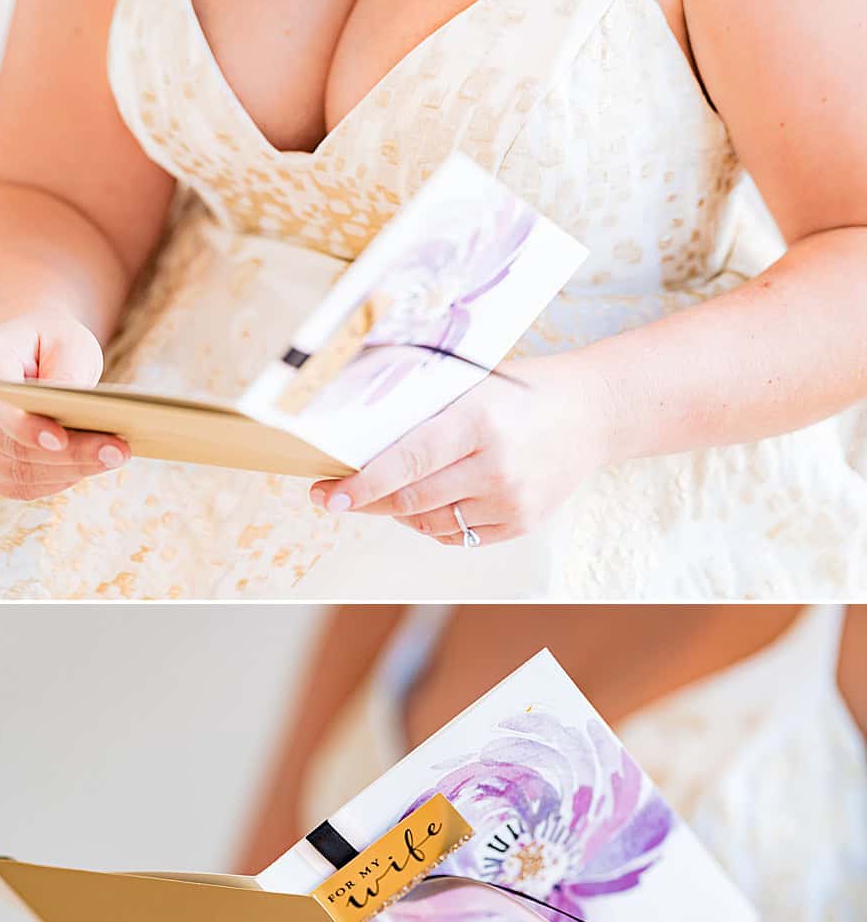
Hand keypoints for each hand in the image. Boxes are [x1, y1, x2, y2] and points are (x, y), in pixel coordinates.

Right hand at [0, 312, 126, 499]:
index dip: (25, 426)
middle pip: (12, 445)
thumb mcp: (69, 341)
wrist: (31, 355)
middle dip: (68, 453)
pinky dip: (56, 482)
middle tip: (117, 451)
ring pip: (17, 471)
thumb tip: (73, 413)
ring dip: (68, 471)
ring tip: (113, 458)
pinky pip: (18, 486)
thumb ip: (68, 371)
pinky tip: (87, 469)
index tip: (60, 439)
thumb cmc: (52, 344)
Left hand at [309, 351, 610, 546]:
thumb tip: (354, 427)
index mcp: (478, 422)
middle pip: (412, 498)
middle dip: (366, 500)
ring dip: (398, 512)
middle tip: (334, 495)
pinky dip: (431, 525)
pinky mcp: (523, 523)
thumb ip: (421, 407)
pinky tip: (423, 505)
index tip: (328, 495)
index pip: (407, 460)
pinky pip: (459, 537)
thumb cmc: (520, 391)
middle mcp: (496, 467)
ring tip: (384, 493)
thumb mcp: (470, 384)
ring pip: (430, 522)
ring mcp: (512, 500)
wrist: (593, 412)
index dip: (363, 483)